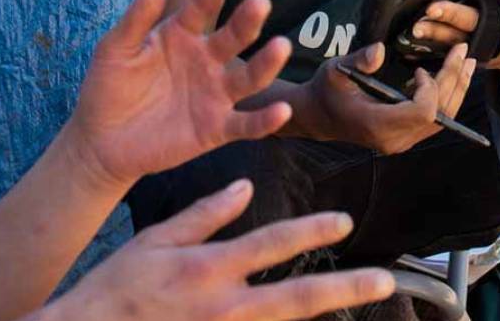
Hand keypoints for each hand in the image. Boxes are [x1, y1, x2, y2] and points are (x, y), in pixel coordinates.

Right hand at [47, 180, 393, 320]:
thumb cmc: (115, 290)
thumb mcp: (154, 241)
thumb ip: (204, 215)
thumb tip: (244, 190)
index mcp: (206, 269)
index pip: (270, 245)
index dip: (310, 231)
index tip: (343, 221)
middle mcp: (222, 306)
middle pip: (295, 298)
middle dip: (343, 288)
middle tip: (383, 280)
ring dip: (323, 311)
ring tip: (361, 295)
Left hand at [65, 0, 292, 192]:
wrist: (101, 140)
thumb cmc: (107, 87)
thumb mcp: (115, 50)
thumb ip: (136, 19)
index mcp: (181, 34)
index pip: (202, 6)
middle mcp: (206, 60)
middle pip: (233, 37)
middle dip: (247, 20)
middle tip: (260, 2)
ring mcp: (214, 94)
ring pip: (248, 78)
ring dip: (266, 63)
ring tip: (282, 46)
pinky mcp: (216, 129)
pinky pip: (246, 125)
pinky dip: (265, 120)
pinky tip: (282, 110)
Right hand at [305, 42, 474, 153]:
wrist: (319, 116)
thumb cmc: (326, 90)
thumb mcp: (336, 69)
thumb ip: (360, 60)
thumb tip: (380, 50)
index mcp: (378, 124)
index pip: (422, 112)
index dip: (430, 89)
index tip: (419, 69)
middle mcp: (394, 139)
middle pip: (439, 115)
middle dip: (453, 81)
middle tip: (462, 51)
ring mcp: (401, 142)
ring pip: (442, 120)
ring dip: (456, 89)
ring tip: (465, 62)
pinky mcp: (405, 138)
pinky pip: (435, 121)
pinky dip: (445, 98)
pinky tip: (449, 77)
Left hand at [410, 0, 499, 51]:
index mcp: (494, 28)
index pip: (469, 19)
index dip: (450, 14)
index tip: (432, 8)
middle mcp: (478, 43)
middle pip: (451, 36)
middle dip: (433, 30)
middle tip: (414, 24)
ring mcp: (468, 52)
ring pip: (444, 47)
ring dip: (428, 40)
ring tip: (410, 32)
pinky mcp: (461, 58)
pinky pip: (442, 54)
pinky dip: (426, 51)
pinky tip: (408, 46)